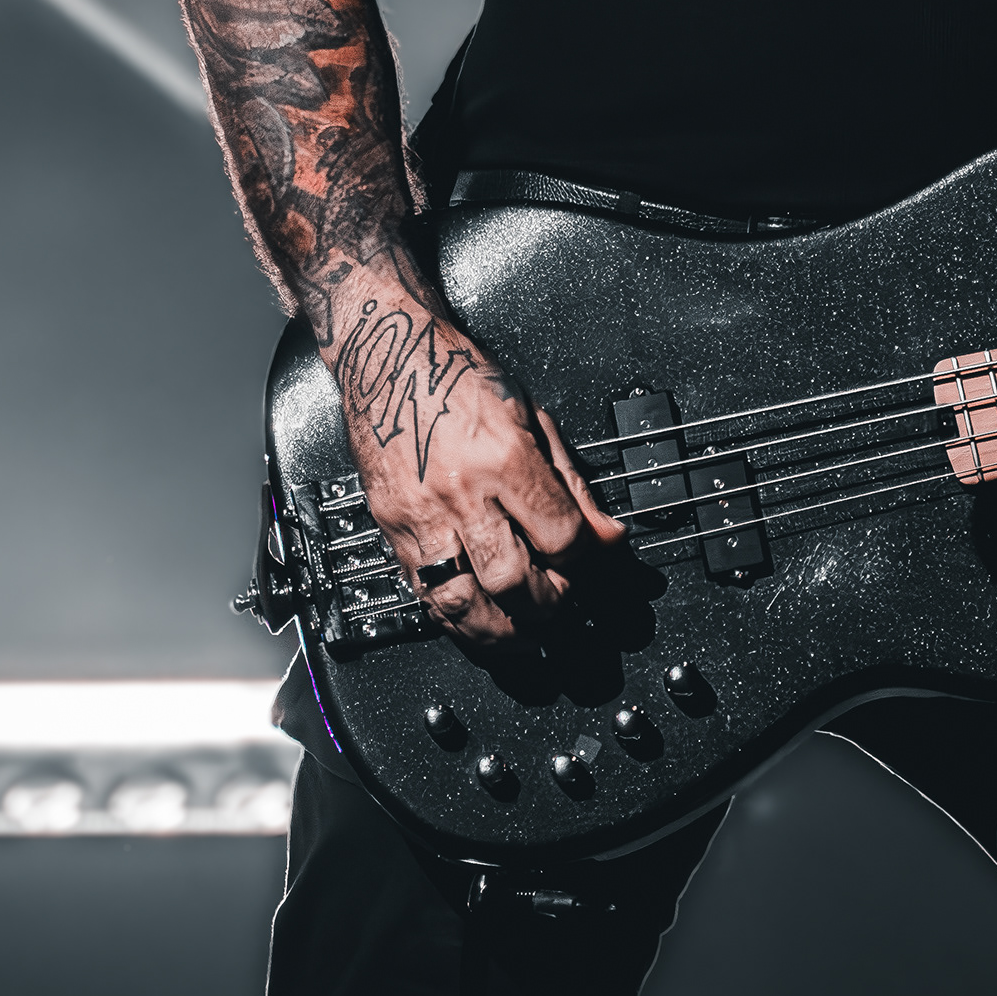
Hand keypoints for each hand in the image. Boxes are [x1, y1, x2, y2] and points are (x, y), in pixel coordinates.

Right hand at [325, 288, 621, 645]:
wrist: (389, 356)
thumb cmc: (460, 376)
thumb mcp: (533, 416)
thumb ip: (572, 483)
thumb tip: (607, 534)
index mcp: (505, 457)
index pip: (560, 536)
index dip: (584, 559)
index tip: (591, 562)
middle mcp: (461, 492)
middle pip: (514, 580)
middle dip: (548, 606)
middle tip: (564, 606)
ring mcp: (421, 515)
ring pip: (463, 602)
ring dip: (501, 633)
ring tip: (526, 639)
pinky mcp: (392, 528)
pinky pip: (424, 593)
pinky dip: (455, 620)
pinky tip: (478, 625)